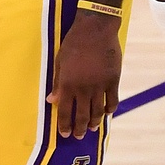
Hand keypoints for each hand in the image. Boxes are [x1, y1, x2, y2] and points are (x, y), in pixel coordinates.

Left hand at [48, 10, 121, 138]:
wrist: (95, 28)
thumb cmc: (73, 42)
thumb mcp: (60, 61)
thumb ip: (57, 83)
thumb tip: (51, 101)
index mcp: (67, 84)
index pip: (65, 112)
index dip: (64, 125)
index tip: (65, 134)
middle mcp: (83, 88)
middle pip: (82, 115)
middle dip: (80, 128)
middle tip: (79, 136)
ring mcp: (100, 85)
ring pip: (98, 111)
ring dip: (95, 122)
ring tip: (94, 128)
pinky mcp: (113, 80)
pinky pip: (113, 100)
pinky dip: (110, 109)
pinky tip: (108, 113)